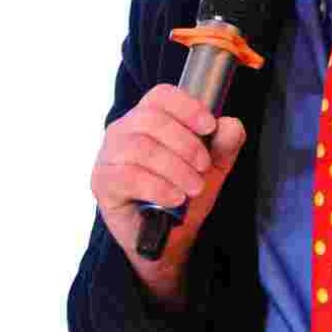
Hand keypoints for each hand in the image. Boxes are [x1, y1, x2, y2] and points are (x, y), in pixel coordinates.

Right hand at [90, 83, 245, 305]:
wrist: (170, 236)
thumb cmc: (186, 191)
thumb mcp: (214, 165)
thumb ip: (225, 142)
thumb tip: (229, 125)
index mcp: (150, 116)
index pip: (162, 95)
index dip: (187, 107)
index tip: (209, 127)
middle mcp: (124, 130)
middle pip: (152, 119)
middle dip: (186, 145)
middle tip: (203, 167)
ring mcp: (109, 155)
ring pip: (140, 148)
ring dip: (175, 169)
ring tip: (193, 187)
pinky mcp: (102, 182)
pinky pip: (127, 176)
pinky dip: (158, 187)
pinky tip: (174, 198)